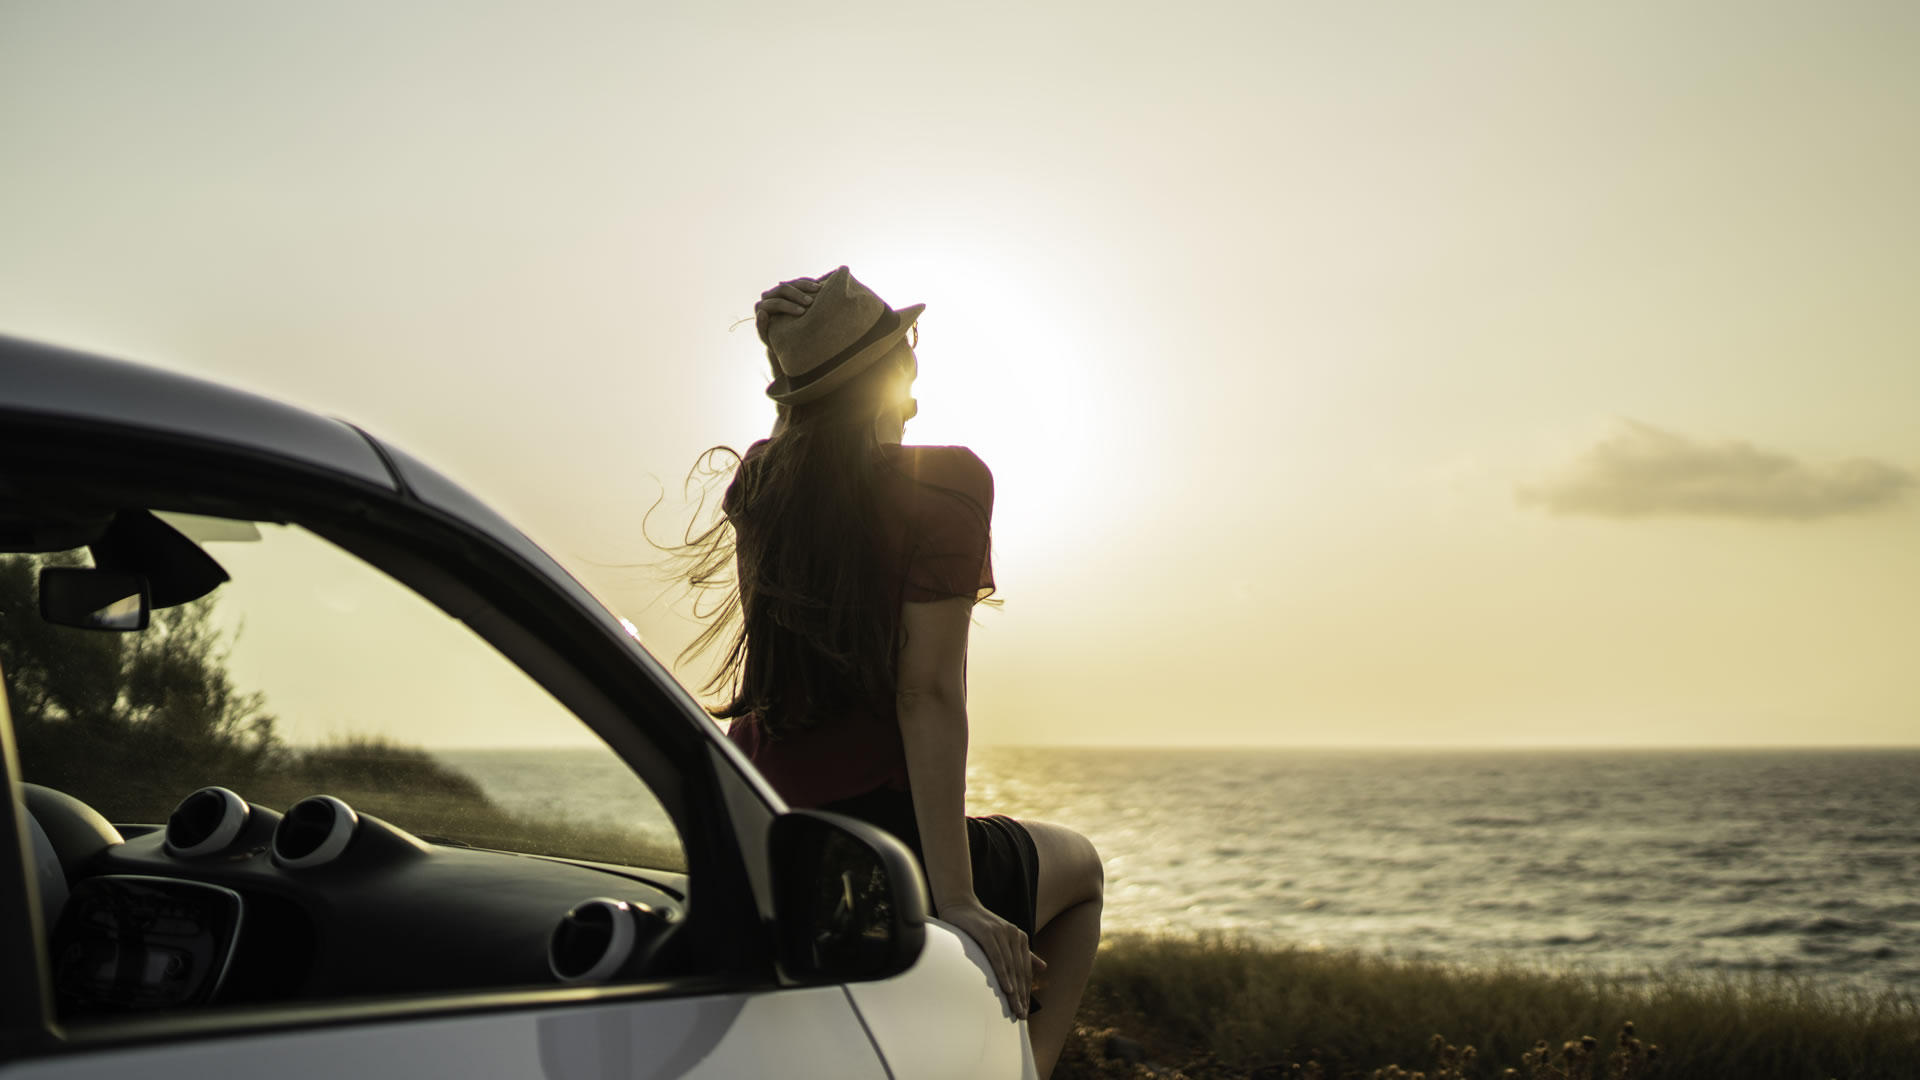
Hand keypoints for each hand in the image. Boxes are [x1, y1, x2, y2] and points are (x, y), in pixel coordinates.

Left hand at [755, 277, 821, 344]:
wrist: (786, 340)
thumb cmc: (778, 344)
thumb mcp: (770, 340)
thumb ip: (762, 328)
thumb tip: (762, 312)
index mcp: (762, 307)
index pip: (774, 303)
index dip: (788, 306)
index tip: (802, 312)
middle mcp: (769, 296)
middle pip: (782, 289)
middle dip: (797, 294)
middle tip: (810, 302)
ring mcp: (779, 290)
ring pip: (792, 282)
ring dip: (806, 285)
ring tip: (818, 289)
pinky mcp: (790, 287)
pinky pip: (800, 282)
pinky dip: (809, 282)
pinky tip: (819, 286)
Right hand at [937, 897, 1046, 1019]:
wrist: (960, 904)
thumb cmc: (979, 925)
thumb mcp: (1003, 938)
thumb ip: (1024, 953)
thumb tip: (1044, 967)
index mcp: (1020, 938)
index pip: (1025, 971)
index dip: (1026, 991)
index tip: (1025, 1010)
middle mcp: (1014, 935)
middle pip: (1019, 971)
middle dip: (1021, 996)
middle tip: (1021, 1015)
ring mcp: (1002, 933)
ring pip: (1010, 968)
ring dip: (1014, 991)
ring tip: (1015, 1009)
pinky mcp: (987, 933)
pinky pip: (997, 958)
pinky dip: (1003, 975)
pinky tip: (1006, 989)